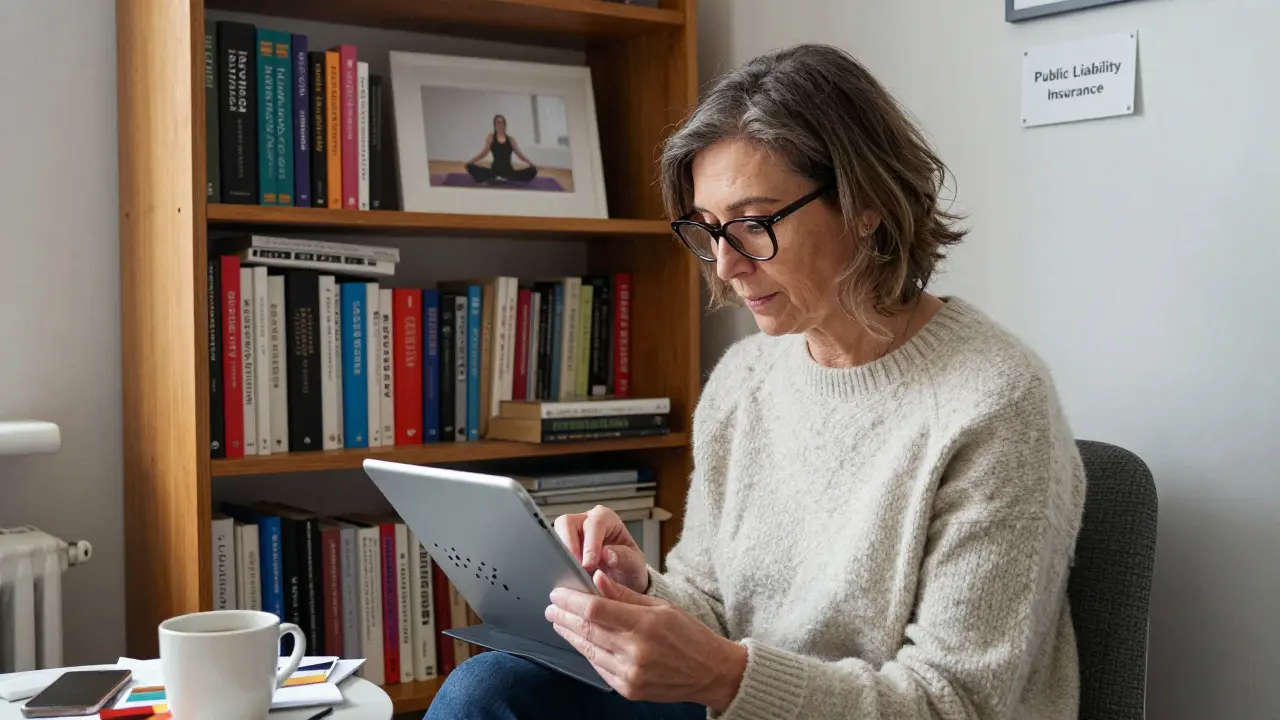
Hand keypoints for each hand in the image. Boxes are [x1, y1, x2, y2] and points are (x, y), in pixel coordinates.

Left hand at [546, 571, 746, 711]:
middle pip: (587, 629)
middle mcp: (636, 651)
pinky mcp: (628, 689)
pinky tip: (580, 641)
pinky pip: (599, 668)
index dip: (571, 600)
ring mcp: (631, 674)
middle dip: (564, 616)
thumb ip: (626, 595)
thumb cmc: (690, 635)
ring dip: (570, 635)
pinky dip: (587, 652)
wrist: (711, 672)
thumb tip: (597, 580)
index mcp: (646, 625)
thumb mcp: (662, 606)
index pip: (596, 609)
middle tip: (551, 607)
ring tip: (558, 622)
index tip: (558, 593)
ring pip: (589, 650)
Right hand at [554, 505, 647, 592]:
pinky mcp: (562, 548)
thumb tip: (606, 554)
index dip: (590, 543)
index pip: (595, 523)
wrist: (624, 581)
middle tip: (575, 569)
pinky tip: (565, 577)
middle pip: (567, 523)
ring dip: (561, 556)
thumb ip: (624, 558)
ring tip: (571, 575)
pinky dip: (556, 564)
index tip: (589, 564)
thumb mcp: (635, 565)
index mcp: (607, 519)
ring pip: (555, 535)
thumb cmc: (629, 567)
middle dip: (569, 546)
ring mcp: (572, 534)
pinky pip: (552, 551)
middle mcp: (586, 522)